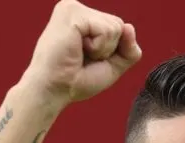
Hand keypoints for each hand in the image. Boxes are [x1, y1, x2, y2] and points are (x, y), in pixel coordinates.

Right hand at [24, 0, 141, 108]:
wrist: (54, 91)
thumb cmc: (76, 81)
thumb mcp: (112, 65)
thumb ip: (128, 49)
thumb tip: (129, 26)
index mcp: (82, 18)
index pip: (118, 28)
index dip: (111, 51)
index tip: (87, 60)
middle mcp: (76, 9)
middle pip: (119, 25)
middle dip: (108, 50)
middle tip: (82, 58)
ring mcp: (72, 8)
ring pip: (115, 27)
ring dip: (102, 50)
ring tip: (78, 54)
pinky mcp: (72, 13)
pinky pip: (106, 30)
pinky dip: (98, 47)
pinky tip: (77, 50)